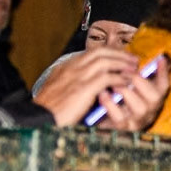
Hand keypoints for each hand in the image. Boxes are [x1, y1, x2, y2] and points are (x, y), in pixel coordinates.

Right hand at [34, 48, 168, 128]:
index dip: (109, 53)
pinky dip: (119, 79)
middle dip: (119, 54)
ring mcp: (77, 76)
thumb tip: (90, 86)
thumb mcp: (59, 91)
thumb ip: (73, 84)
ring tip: (134, 69)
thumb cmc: (48, 110)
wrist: (37, 118)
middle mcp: (71, 68)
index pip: (91, 52)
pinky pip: (106, 78)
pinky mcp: (82, 88)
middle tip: (133, 60)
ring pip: (105, 61)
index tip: (121, 57)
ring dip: (122, 64)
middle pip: (100, 52)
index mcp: (65, 67)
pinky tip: (126, 83)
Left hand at [97, 54, 170, 131]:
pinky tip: (103, 94)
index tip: (158, 59)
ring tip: (113, 83)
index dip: (164, 72)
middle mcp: (149, 111)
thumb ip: (130, 67)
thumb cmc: (113, 98)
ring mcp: (137, 121)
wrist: (96, 122)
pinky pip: (120, 117)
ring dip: (126, 92)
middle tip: (124, 72)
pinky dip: (111, 104)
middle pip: (155, 97)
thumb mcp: (124, 83)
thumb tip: (139, 48)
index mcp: (152, 99)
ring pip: (140, 107)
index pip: (164, 85)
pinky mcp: (123, 129)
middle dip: (139, 81)